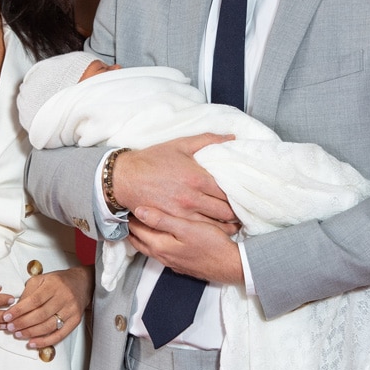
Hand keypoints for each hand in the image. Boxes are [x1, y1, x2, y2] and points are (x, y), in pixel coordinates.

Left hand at [1, 265, 92, 348]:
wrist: (82, 283)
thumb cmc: (58, 281)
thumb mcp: (42, 279)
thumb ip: (28, 291)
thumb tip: (16, 308)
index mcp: (54, 284)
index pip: (34, 300)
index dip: (19, 310)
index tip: (7, 316)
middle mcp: (64, 296)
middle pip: (41, 314)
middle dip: (23, 323)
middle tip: (10, 328)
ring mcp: (71, 310)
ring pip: (48, 326)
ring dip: (31, 333)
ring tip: (18, 334)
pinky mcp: (75, 320)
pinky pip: (59, 335)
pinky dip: (45, 341)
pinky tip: (33, 343)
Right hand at [112, 134, 237, 224]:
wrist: (125, 177)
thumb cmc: (152, 160)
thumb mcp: (180, 144)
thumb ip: (208, 140)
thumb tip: (231, 138)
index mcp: (197, 177)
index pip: (228, 191)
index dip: (239, 195)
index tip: (244, 195)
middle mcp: (192, 198)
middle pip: (225, 211)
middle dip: (236, 212)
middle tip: (242, 210)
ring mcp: (183, 213)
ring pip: (215, 225)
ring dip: (227, 225)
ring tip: (235, 222)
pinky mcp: (173, 222)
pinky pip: (199, 231)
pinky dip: (211, 231)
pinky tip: (216, 229)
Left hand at [128, 207, 243, 284]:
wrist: (231, 266)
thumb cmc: (211, 244)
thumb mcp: (186, 227)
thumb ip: (162, 220)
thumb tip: (139, 210)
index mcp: (160, 245)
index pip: (137, 229)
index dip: (130, 216)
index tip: (126, 202)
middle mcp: (162, 256)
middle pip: (139, 240)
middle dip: (132, 226)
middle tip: (127, 210)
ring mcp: (171, 261)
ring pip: (148, 246)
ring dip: (142, 234)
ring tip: (139, 220)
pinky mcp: (180, 263)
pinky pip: (159, 251)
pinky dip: (153, 241)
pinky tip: (159, 234)